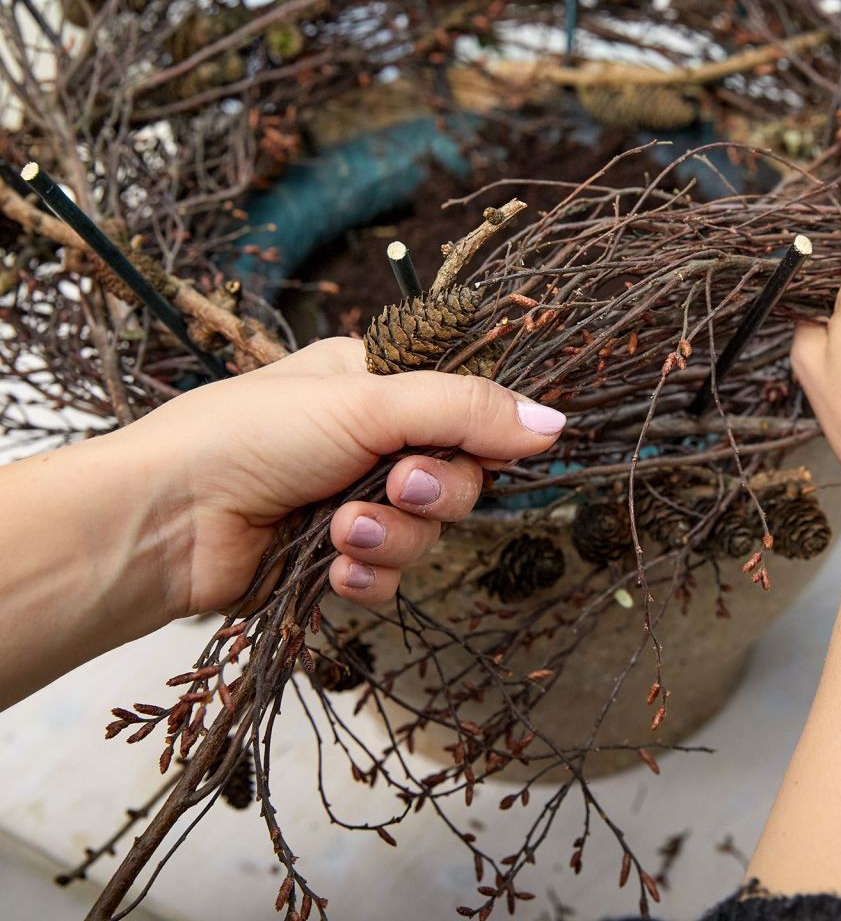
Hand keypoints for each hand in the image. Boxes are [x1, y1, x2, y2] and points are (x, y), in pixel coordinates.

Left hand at [123, 337, 565, 615]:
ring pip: (428, 533)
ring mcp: (353, 501)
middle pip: (459, 476)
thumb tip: (558, 424)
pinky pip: (391, 576)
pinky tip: (333, 568)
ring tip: (341, 532)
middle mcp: (371, 440)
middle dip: (433, 492)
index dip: (484, 434)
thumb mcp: (367, 403)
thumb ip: (464, 411)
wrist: (164, 522)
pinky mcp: (335, 559)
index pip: (467, 406)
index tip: (485, 447)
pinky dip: (369, 575)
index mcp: (378, 382)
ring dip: (393, 538)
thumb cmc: (252, 435)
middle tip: (396, 488)